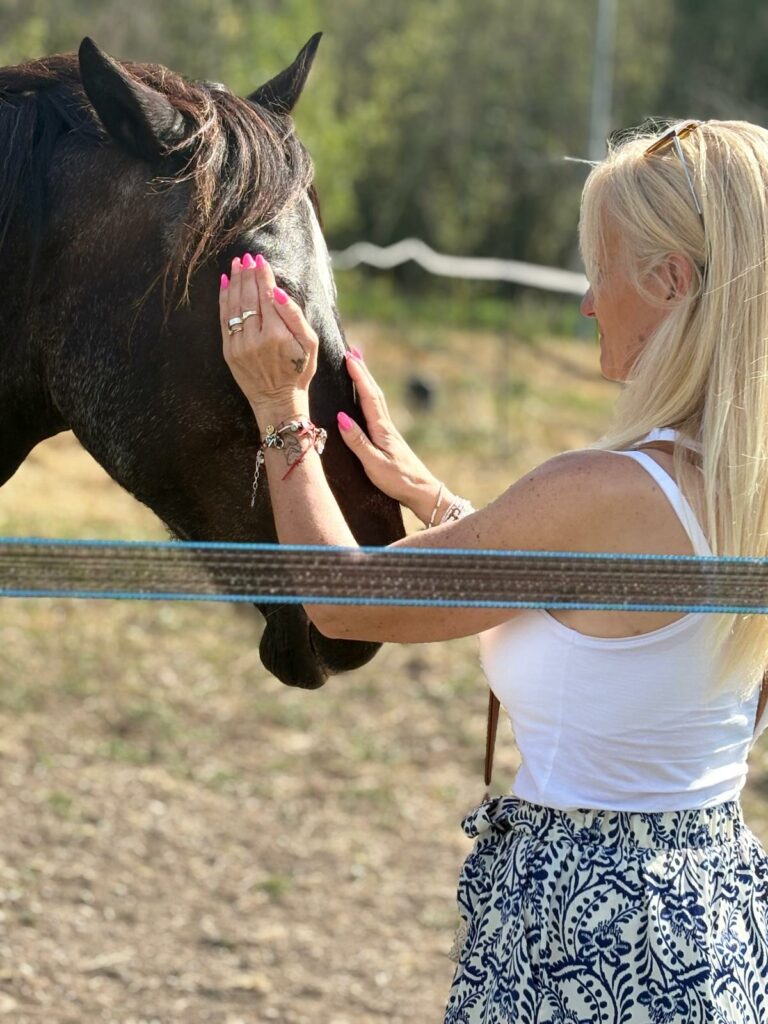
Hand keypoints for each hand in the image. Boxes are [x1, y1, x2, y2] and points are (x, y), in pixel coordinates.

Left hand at [220, 253, 316, 421]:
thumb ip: (295, 316)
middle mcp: (256, 338)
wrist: (278, 400)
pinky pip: (224, 319)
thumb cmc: (298, 371)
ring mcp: (239, 345)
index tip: (260, 259)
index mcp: (278, 334)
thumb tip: (278, 292)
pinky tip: (225, 283)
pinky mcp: (229, 351)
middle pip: (249, 297)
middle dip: (247, 274)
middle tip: (246, 257)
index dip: (263, 275)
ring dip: (235, 282)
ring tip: (236, 265)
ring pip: (234, 306)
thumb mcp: (309, 344)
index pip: (267, 296)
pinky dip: (224, 299)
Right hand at [338, 351, 441, 523]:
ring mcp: (389, 432)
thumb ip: (357, 442)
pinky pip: (376, 410)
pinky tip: (366, 398)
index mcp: (382, 429)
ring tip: (358, 367)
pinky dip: (369, 396)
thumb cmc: (398, 480)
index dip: (359, 376)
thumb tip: (341, 417)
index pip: (368, 397)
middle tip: (352, 352)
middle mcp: (386, 426)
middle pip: (373, 392)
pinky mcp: (389, 439)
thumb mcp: (374, 463)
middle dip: (362, 371)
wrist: (422, 492)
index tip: (349, 357)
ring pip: (376, 399)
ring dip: (366, 381)